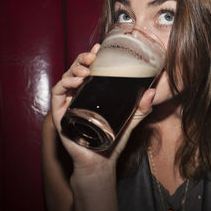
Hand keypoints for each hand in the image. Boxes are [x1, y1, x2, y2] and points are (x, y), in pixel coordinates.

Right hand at [50, 44, 153, 173]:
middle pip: (77, 70)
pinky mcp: (60, 114)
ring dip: (74, 69)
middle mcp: (80, 95)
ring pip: (67, 79)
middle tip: (93, 56)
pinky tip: (75, 82)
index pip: (91, 70)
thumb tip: (152, 92)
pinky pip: (58, 94)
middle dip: (83, 59)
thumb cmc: (114, 139)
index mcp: (94, 92)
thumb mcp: (131, 120)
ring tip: (85, 69)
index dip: (93, 57)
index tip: (100, 48)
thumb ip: (142, 108)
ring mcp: (69, 103)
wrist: (101, 162)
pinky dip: (64, 85)